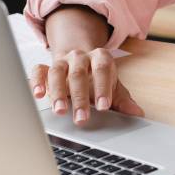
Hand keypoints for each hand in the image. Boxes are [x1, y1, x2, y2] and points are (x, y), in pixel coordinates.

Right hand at [29, 47, 144, 124]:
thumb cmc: (98, 77)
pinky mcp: (46, 67)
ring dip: (58, 93)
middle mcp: (80, 56)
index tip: (104, 106)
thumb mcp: (112, 86)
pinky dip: (37, 82)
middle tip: (82, 118)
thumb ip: (122, 99)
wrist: (80, 60)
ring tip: (60, 111)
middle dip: (80, 97)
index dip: (103, 88)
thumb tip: (137, 113)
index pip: (102, 69)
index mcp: (100, 57)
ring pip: (57, 73)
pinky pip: (38, 71)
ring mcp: (62, 61)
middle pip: (79, 74)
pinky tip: (38, 95)